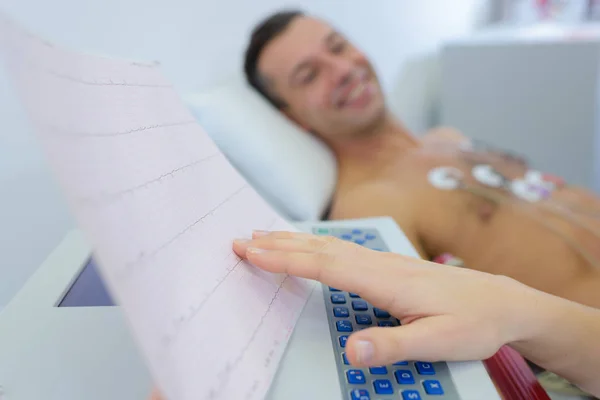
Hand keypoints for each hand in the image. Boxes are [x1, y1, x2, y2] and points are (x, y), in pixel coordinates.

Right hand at [232, 230, 541, 366]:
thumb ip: (393, 345)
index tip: (253, 252)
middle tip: (242, 240)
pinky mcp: (390, 266)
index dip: (284, 259)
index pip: (324, 266)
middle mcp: (380, 264)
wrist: (504, 302)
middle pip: (320, 249)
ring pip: (329, 246)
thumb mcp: (439, 342)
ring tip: (264, 237)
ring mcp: (385, 262)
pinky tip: (311, 247)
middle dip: (278, 245)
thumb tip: (352, 351)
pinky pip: (342, 251)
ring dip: (293, 241)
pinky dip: (316, 246)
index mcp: (385, 280)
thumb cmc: (474, 322)